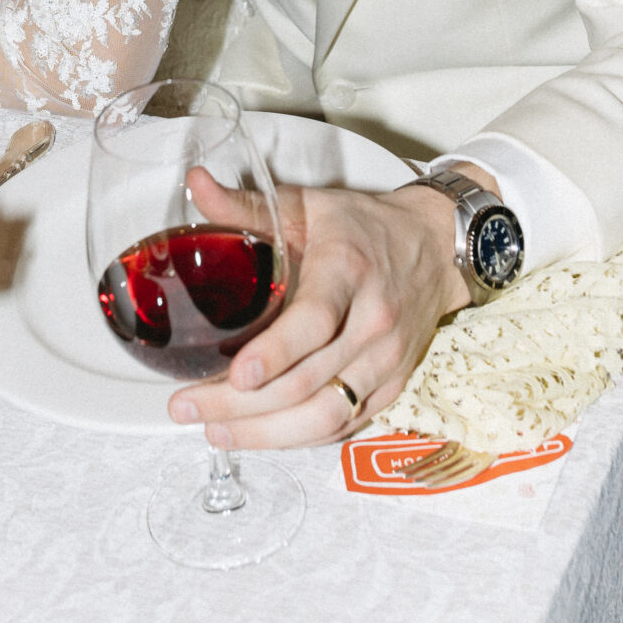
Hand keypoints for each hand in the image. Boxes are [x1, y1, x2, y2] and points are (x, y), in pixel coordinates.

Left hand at [167, 173, 476, 450]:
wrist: (434, 246)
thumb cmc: (364, 225)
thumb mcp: (306, 205)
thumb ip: (247, 204)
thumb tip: (195, 184)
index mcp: (347, 269)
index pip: (314, 321)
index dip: (275, 353)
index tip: (236, 375)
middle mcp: (373, 320)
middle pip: (308, 381)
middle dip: (242, 405)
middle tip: (188, 408)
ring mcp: (386, 360)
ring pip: (326, 415)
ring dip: (267, 434)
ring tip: (216, 431)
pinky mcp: (392, 386)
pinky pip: (345, 426)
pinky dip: (300, 438)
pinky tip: (261, 435)